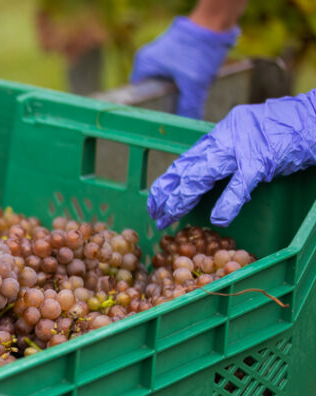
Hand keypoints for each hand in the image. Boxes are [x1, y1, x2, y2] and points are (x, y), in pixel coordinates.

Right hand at [131, 16, 238, 118]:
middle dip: (162, 98)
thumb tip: (187, 126)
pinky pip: (170, 69)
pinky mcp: (172, 47)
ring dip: (172, 88)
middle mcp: (147, 57)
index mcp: (143, 65)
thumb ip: (189, 107)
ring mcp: (159, 51)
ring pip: (161, 77)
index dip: (146, 107)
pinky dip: (179, 77)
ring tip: (183, 96)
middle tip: (173, 109)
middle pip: (150, 87)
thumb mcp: (195, 85)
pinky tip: (190, 82)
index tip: (155, 117)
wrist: (215, 22)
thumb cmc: (200, 50)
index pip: (136, 93)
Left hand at [148, 91, 315, 228]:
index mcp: (221, 132)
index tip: (154, 200)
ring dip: (182, 199)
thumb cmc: (286, 131)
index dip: (168, 181)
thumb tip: (206, 178)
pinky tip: (217, 220)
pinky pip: (239, 184)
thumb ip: (227, 155)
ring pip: (202, 174)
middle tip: (153, 215)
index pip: (186, 159)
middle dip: (166, 193)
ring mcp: (242, 148)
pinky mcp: (261, 160)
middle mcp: (225, 136)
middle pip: (186, 168)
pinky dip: (227, 204)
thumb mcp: (248, 138)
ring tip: (168, 217)